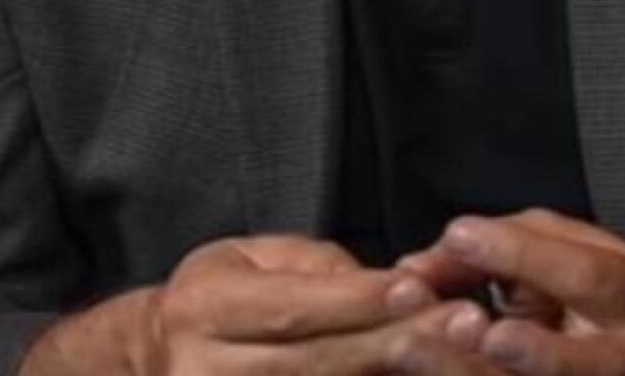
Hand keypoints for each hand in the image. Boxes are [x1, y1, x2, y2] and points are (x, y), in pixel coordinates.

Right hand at [23, 234, 503, 374]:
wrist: (160, 360)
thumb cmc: (217, 300)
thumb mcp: (247, 260)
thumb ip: (312, 267)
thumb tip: (383, 285)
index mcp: (202, 309)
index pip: (289, 307)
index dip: (354, 301)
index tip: (417, 289)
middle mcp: (206, 369)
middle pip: (315, 362)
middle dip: (394, 342)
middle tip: (464, 326)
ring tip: (459, 358)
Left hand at [397, 210, 624, 375]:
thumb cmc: (587, 285)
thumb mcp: (558, 245)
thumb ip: (497, 247)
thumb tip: (418, 266)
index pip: (584, 278)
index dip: (521, 256)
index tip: (460, 235)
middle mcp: (617, 361)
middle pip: (569, 364)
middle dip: (517, 348)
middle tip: (458, 322)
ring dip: (460, 371)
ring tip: (407, 349)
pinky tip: (401, 366)